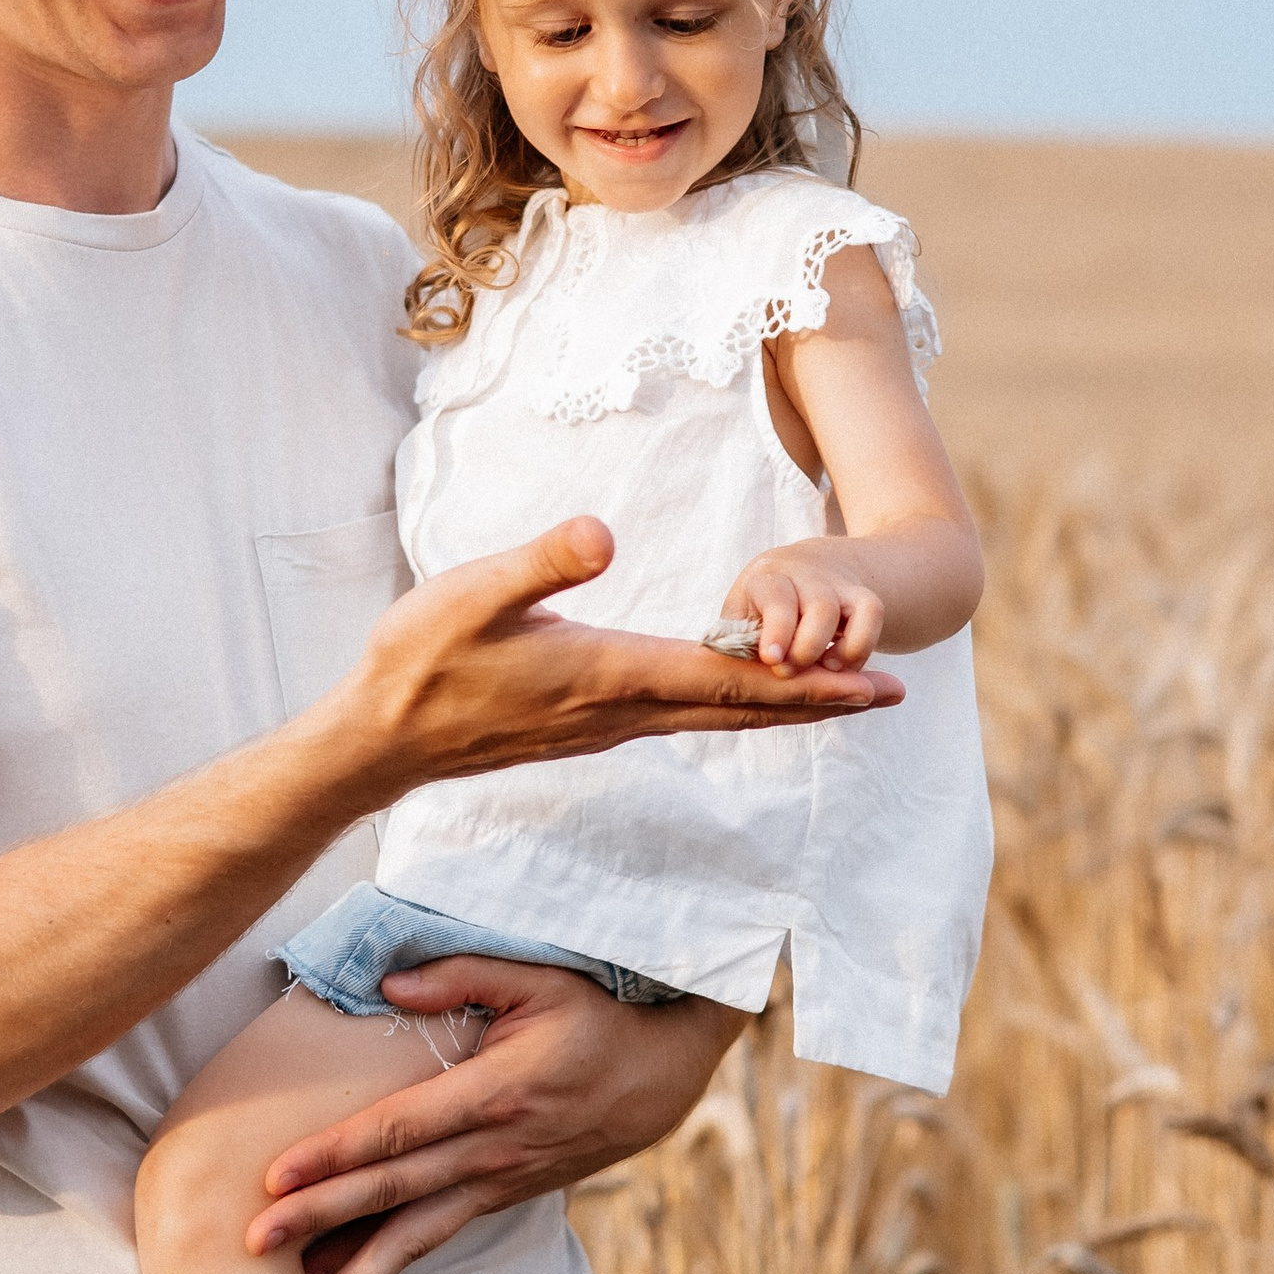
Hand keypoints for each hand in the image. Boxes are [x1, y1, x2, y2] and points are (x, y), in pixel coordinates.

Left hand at [244, 961, 737, 1273]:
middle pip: (391, 1191)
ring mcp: (496, 1182)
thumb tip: (387, 982)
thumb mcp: (539, 979)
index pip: (397, 1129)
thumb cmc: (595, 1018)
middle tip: (254, 1247)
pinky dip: (388, 1268)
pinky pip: (434, 1239)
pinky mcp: (499, 1198)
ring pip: (414, 1238)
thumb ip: (461, 975)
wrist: (661, 1076)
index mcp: (492, 1095)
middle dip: (319, 1221)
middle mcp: (491, 1151)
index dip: (335, 1154)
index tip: (277, 1177)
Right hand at [330, 516, 899, 795]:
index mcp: (608, 673)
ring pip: (716, 717)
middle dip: (822, 701)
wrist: (380, 740)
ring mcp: (605, 724)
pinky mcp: (586, 725)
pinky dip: (733, 706)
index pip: (730, 679)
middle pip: (742, 708)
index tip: (873, 682)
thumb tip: (602, 533)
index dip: (809, 680)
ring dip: (784, 707)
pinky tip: (743, 694)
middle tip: (893, 695)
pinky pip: (683, 716)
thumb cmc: (419, 661)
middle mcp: (620, 710)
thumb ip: (541, 561)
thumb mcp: (471, 593)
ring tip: (840, 696)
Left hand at [719, 538, 889, 670]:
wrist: (801, 569)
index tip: (772, 659)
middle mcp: (806, 574)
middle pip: (820, 606)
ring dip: (844, 651)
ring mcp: (839, 584)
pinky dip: (862, 648)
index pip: (776, 596)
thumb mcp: (741, 616)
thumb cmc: (759, 606)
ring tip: (825, 670)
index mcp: (767, 576)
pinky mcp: (864, 597)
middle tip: (790, 671)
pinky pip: (874, 617)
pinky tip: (841, 666)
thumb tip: (739, 676)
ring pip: (857, 610)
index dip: (777, 630)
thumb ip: (740, 642)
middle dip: (808, 648)